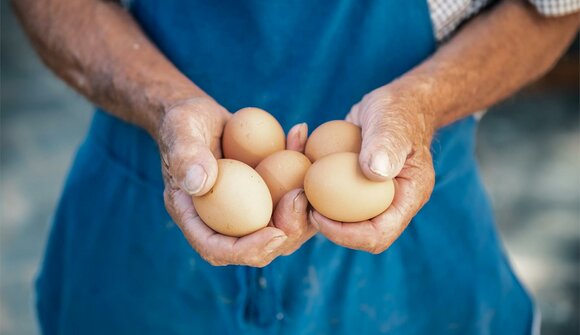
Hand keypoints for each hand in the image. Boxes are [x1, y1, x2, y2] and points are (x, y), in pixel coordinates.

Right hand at [160, 98, 311, 265]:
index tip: (275, 233)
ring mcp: (245, 210)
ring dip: (303, 207)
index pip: (217, 249)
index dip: (248, 250)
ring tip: (310, 173)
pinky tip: (299, 136)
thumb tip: (200, 184)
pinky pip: (287, 195)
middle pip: (256, 246)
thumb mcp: (179, 131)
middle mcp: (221, 221)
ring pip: (280, 226)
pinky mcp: (264, 194)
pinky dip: (300, 171)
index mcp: (193, 217)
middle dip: (286, 231)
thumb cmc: (183, 121)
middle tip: (301, 198)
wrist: (198, 113)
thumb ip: (186, 155)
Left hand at [310, 83, 435, 253]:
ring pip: (343, 218)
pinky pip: (334, 196)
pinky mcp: (355, 185)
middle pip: (359, 234)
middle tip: (300, 205)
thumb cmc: (399, 110)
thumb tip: (373, 172)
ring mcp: (373, 197)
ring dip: (317, 208)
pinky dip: (314, 184)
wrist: (399, 102)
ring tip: (296, 188)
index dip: (348, 235)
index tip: (318, 215)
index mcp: (408, 198)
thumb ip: (385, 145)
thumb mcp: (393, 123)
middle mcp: (391, 204)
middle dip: (327, 228)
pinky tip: (298, 160)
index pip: (380, 234)